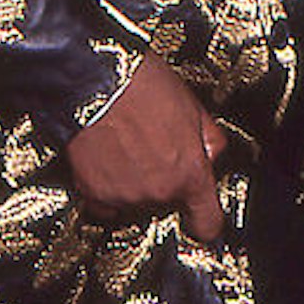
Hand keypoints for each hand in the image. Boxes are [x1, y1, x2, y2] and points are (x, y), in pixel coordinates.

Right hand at [66, 55, 227, 240]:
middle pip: (166, 205)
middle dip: (163, 183)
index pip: (207, 223)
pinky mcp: (93, 192)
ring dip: (133, 183)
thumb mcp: (193, 107)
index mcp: (190, 175)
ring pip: (135, 202)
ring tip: (125, 148)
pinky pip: (104, 201)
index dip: (204, 220)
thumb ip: (209, 141)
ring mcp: (125, 196)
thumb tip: (209, 156)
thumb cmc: (143, 87)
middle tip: (152, 149)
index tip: (198, 215)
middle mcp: (159, 193)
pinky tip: (105, 160)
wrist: (95, 79)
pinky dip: (105, 187)